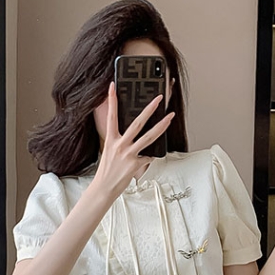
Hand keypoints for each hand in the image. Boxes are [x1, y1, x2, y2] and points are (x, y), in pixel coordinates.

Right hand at [91, 82, 174, 199]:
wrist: (104, 188)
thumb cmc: (108, 170)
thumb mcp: (109, 151)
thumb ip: (120, 140)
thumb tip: (134, 134)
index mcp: (111, 140)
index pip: (111, 116)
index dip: (112, 101)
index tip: (113, 86)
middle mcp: (120, 145)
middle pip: (137, 123)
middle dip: (150, 109)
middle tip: (159, 98)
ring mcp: (128, 154)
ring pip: (149, 137)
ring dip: (162, 126)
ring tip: (170, 117)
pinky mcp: (135, 165)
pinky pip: (148, 157)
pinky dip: (151, 156)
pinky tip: (151, 156)